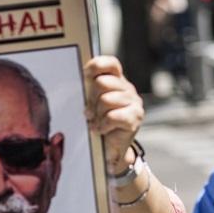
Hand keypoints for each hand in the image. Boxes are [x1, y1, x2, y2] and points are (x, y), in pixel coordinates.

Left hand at [84, 56, 144, 173]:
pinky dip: (103, 125)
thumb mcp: (92, 103)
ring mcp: (134, 103)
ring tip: (97, 122)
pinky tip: (102, 129)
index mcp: (117, 81)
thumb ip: (89, 90)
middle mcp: (128, 89)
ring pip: (106, 100)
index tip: (85, 76)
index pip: (111, 64)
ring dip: (97, 114)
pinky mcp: (135, 118)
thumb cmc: (99, 123)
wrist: (111, 149)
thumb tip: (78, 80)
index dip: (97, 66)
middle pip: (103, 82)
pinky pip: (113, 116)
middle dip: (92, 99)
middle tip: (90, 111)